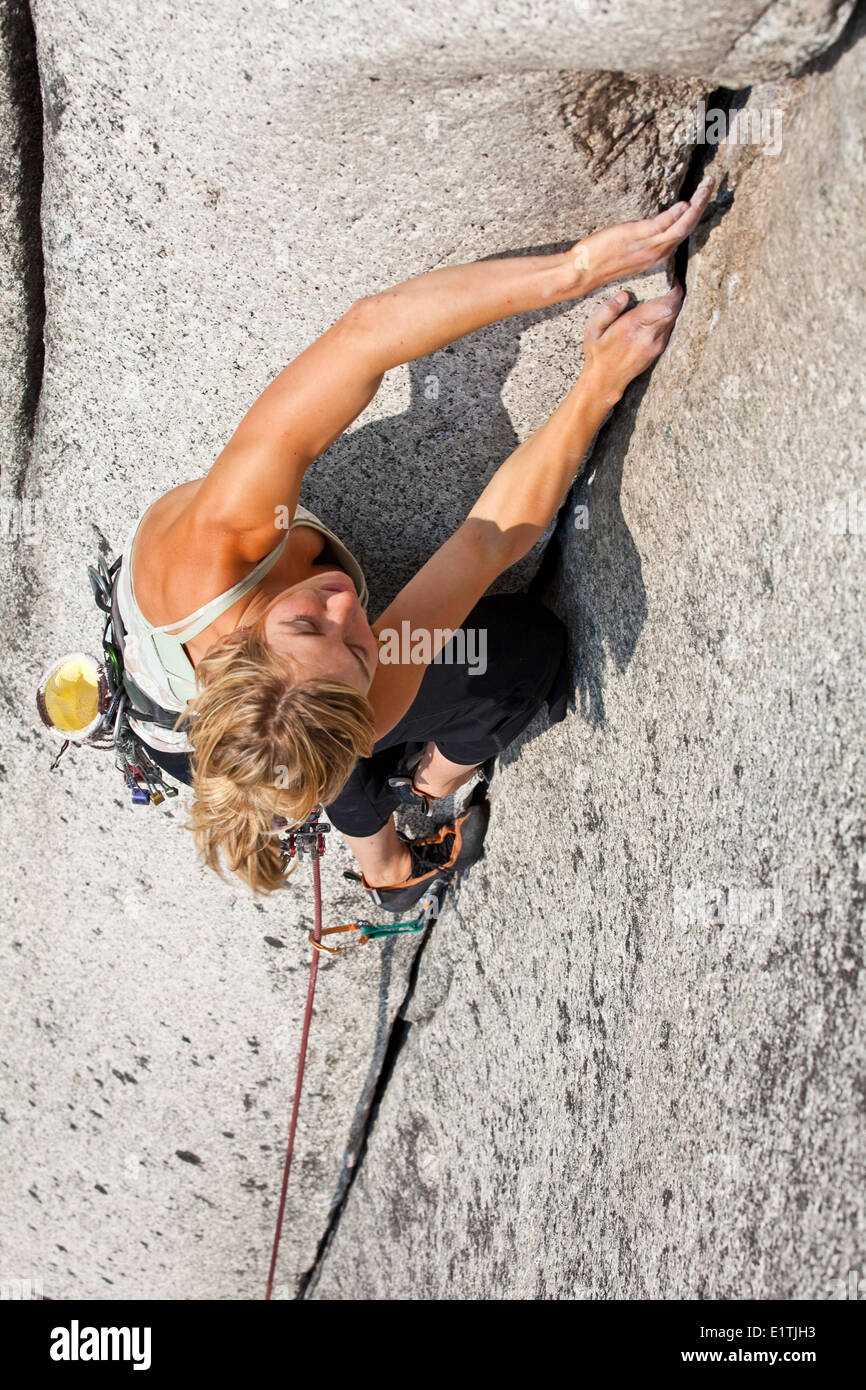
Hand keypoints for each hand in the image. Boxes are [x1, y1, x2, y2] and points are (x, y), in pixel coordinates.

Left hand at [569, 175, 713, 293]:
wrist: (582, 272)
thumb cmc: (600, 261)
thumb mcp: (628, 251)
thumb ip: (643, 240)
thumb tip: (653, 225)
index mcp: (656, 255)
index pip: (682, 232)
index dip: (695, 214)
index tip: (703, 197)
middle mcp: (657, 253)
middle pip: (688, 226)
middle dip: (703, 204)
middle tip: (712, 181)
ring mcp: (649, 246)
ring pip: (682, 225)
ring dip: (698, 204)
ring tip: (708, 183)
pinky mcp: (638, 237)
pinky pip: (663, 225)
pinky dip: (676, 214)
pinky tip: (686, 202)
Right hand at [581, 282, 683, 403]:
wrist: (605, 381)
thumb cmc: (597, 353)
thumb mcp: (592, 330)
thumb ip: (607, 310)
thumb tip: (624, 295)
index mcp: (633, 326)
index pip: (667, 303)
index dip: (672, 288)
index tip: (669, 279)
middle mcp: (649, 335)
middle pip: (675, 309)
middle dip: (674, 294)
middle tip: (667, 284)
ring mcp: (656, 344)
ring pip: (674, 317)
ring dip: (671, 305)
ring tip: (661, 296)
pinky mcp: (658, 349)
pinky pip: (669, 327)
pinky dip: (667, 316)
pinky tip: (656, 312)